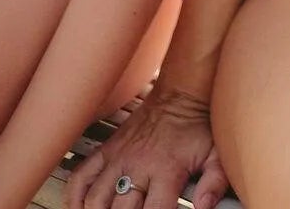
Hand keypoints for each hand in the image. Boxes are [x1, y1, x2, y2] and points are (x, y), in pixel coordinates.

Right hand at [68, 85, 227, 208]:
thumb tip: (205, 207)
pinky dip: (74, 197)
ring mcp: (118, 158)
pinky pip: (80, 177)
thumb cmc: (197, 125)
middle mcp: (138, 166)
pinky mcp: (107, 150)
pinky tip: (79, 208)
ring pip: (95, 200)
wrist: (181, 93)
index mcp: (166, 170)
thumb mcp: (215, 153)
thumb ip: (214, 183)